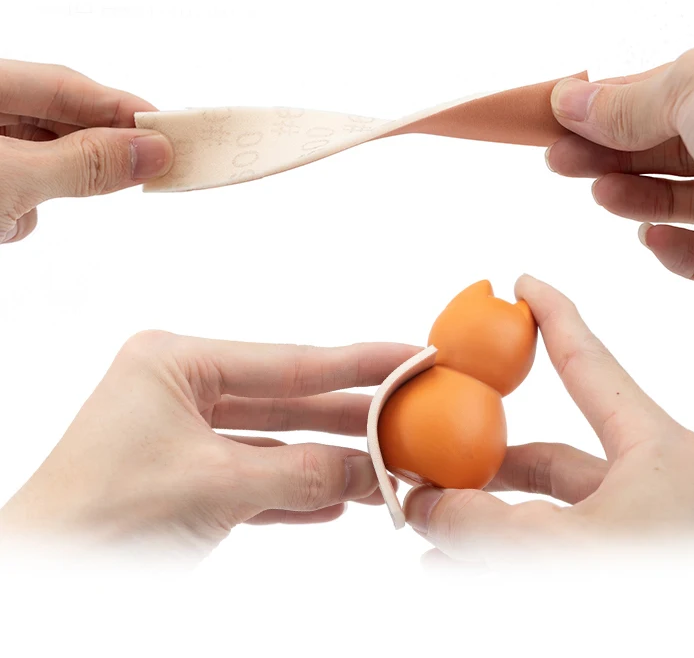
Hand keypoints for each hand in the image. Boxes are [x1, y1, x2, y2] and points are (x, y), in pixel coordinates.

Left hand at [0, 59, 172, 243]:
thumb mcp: (14, 176)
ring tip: (52, 200)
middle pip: (57, 121)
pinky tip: (7, 219)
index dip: (121, 108)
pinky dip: (22, 210)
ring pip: (41, 158)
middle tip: (151, 168)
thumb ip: (85, 162)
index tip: (169, 132)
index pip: (67, 86)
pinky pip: (20, 189)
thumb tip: (153, 150)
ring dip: (53, 186)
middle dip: (95, 150)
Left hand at [0, 332, 415, 562]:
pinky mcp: (187, 479)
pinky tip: (337, 502)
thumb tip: (376, 471)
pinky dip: (296, 493)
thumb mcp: (214, 487)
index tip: (409, 355)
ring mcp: (184, 435)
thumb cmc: (98, 520)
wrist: (40, 579)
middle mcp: (181, 390)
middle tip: (411, 413)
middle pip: (287, 400)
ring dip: (328, 461)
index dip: (357, 362)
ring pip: (277, 442)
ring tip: (387, 465)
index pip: (288, 361)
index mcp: (174, 363)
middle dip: (349, 417)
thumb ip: (302, 474)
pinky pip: (257, 478)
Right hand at [403, 275, 693, 567]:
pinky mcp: (625, 566)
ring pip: (546, 507)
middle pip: (551, 448)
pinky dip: (504, 553)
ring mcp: (638, 530)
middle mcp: (648, 483)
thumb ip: (478, 523)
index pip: (590, 361)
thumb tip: (423, 503)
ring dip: (485, 515)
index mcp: (655, 451)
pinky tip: (451, 572)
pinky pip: (553, 547)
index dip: (553, 315)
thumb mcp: (554, 553)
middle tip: (432, 452)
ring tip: (427, 528)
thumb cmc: (655, 599)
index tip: (521, 283)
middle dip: (484, 455)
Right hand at [545, 33, 693, 294]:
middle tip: (560, 163)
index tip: (554, 123)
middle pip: (677, 148)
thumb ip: (631, 101)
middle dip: (614, 153)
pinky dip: (686, 253)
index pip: (668, 91)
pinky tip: (654, 241)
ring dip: (642, 200)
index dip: (607, 106)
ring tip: (600, 197)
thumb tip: (571, 99)